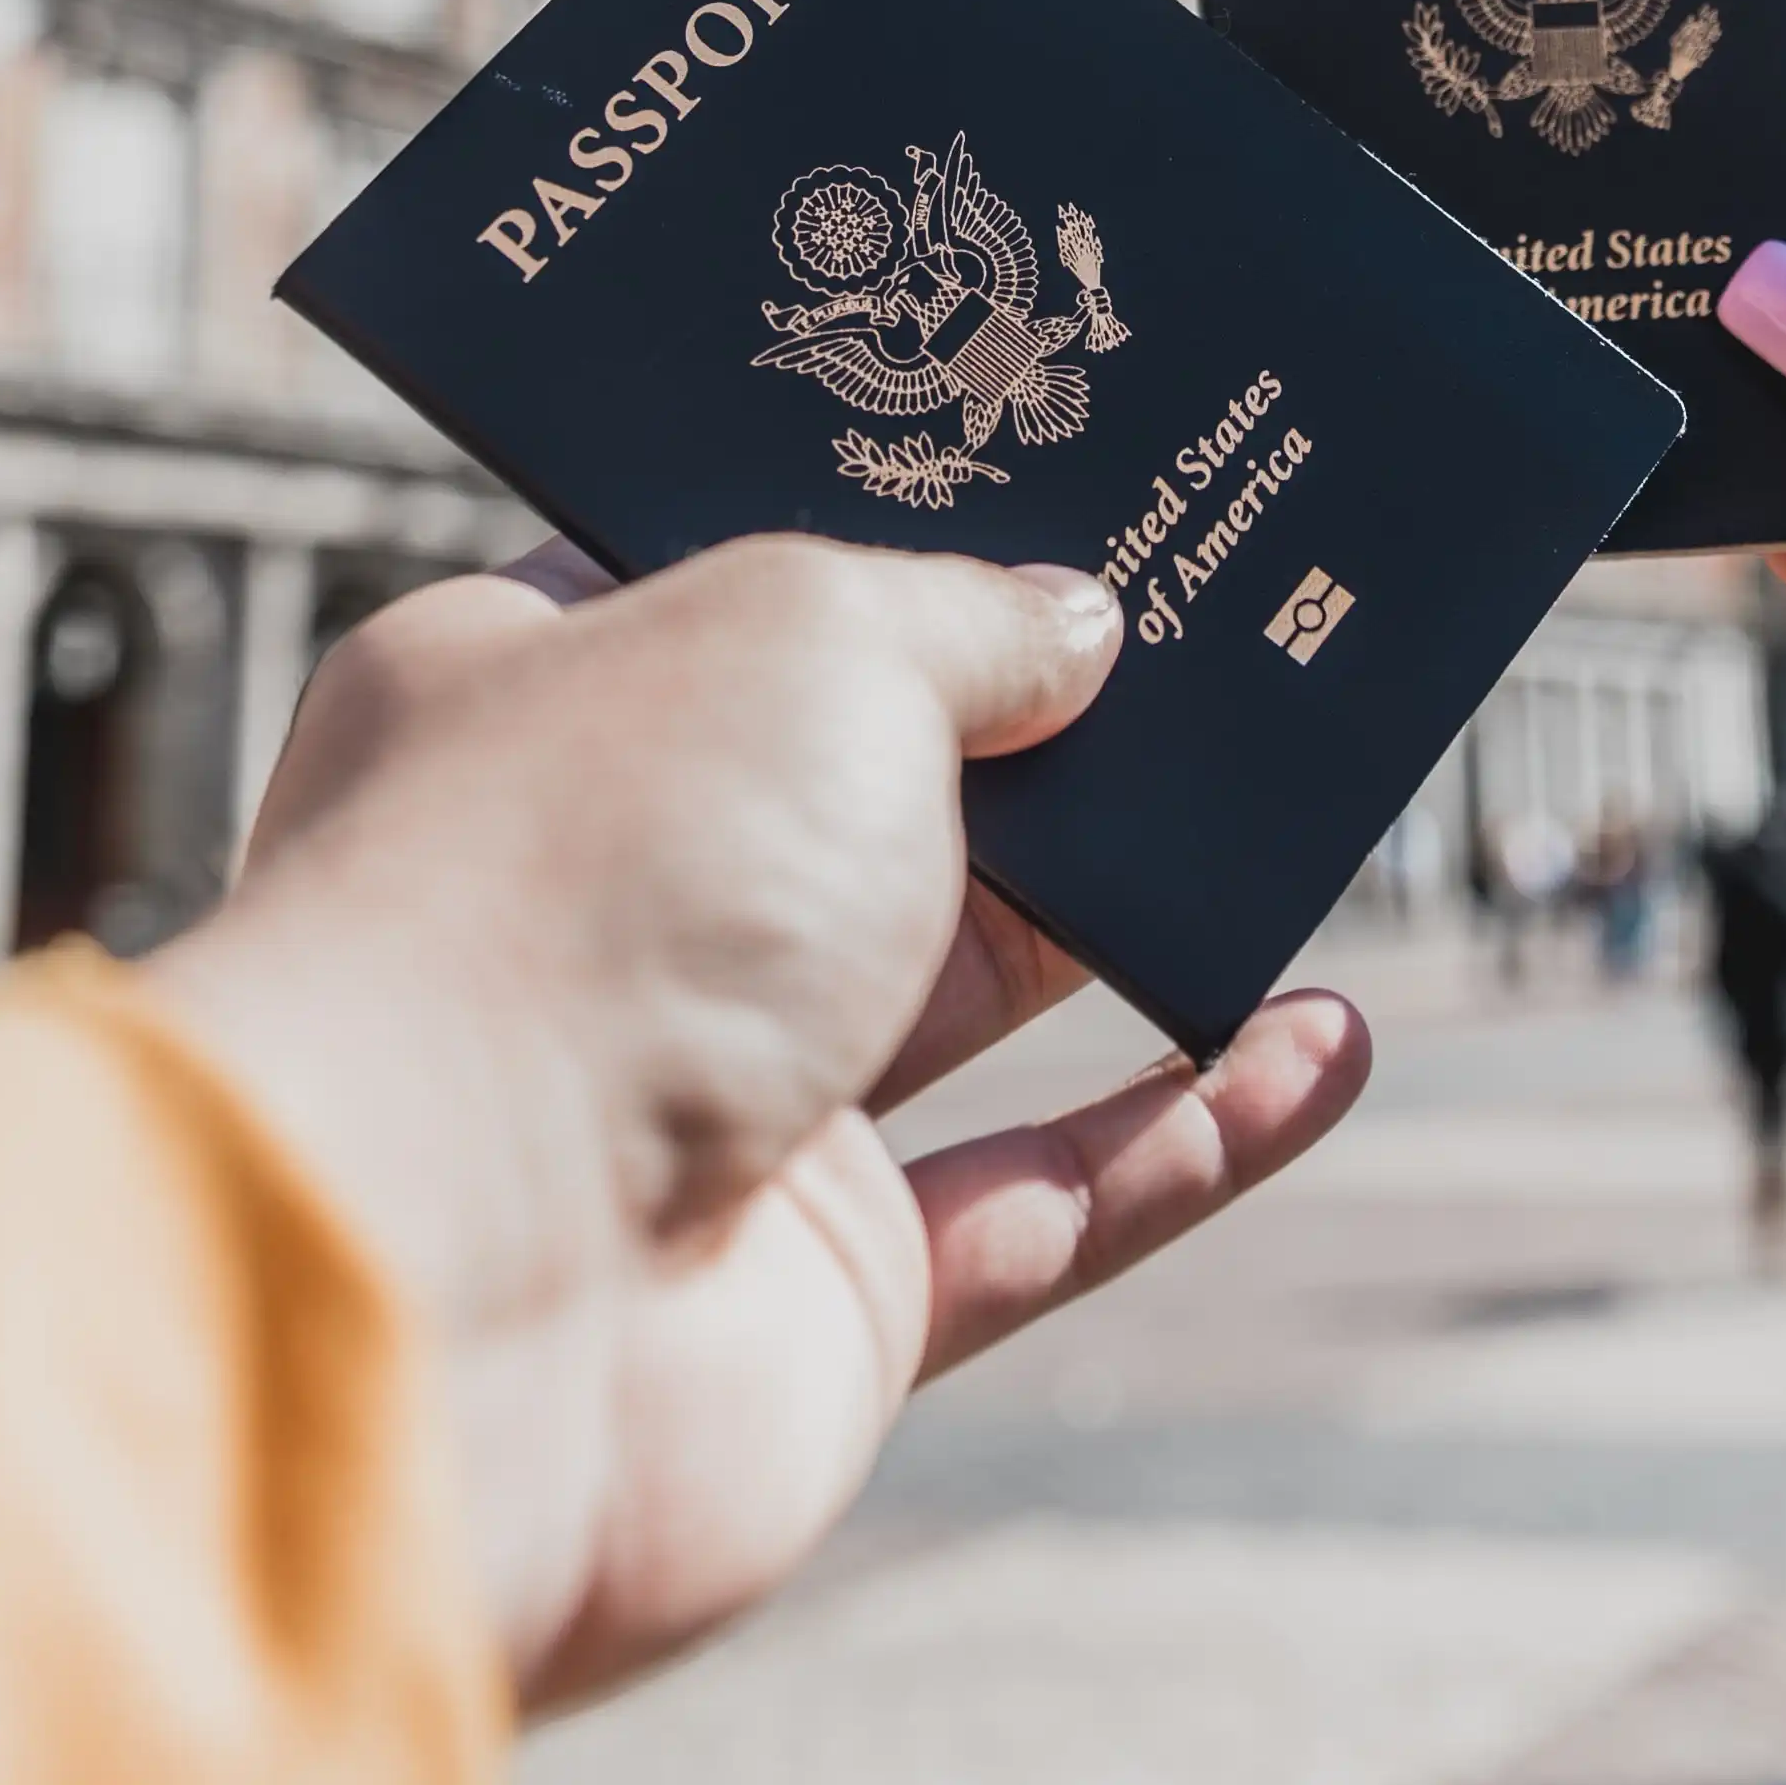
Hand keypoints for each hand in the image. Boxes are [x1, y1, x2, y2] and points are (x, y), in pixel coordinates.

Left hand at [146, 537, 1371, 1711]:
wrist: (457, 1294)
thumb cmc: (580, 895)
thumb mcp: (809, 640)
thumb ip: (966, 623)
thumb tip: (1075, 631)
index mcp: (524, 707)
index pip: (717, 590)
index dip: (888, 536)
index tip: (1059, 481)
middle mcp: (608, 905)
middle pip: (873, 792)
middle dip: (1050, 725)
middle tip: (1233, 630)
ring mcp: (715, 1111)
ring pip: (979, 993)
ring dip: (1148, 918)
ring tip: (1316, 815)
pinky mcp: (821, 1303)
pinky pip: (1052, 1204)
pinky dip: (1197, 1131)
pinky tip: (1328, 1046)